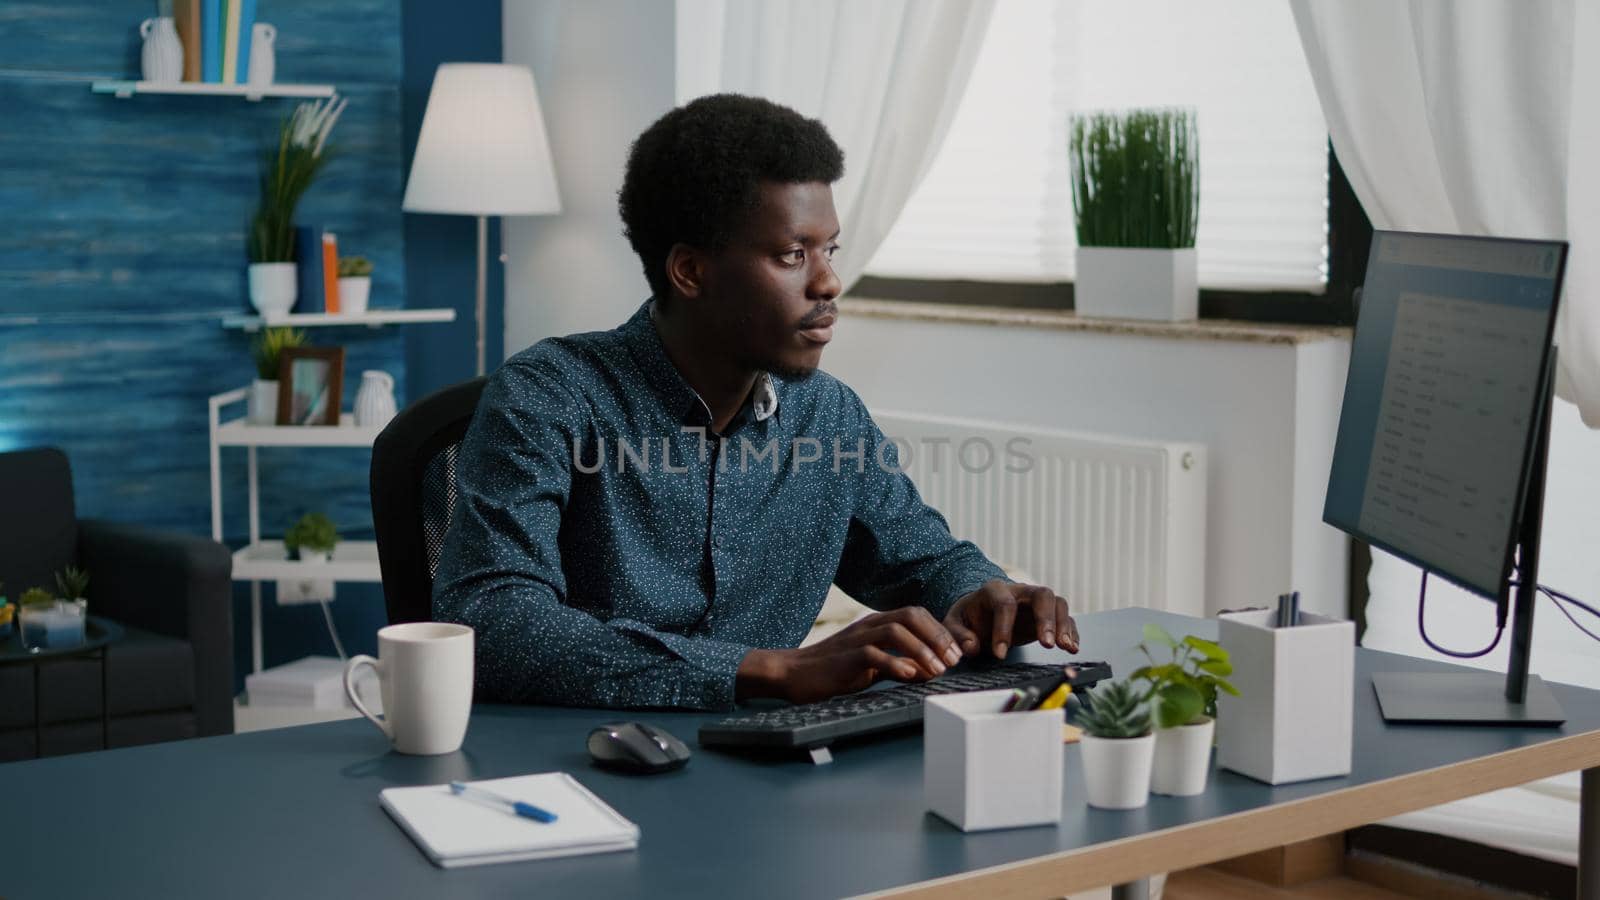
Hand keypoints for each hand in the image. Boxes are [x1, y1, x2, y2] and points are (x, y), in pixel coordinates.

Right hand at [736, 607, 964, 704]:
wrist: (793, 674)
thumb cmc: (834, 670)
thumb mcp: (871, 665)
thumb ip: (899, 664)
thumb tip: (929, 671)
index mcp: (876, 623)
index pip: (916, 614)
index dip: (939, 630)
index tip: (956, 653)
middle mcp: (868, 625)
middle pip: (911, 615)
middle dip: (937, 636)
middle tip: (953, 660)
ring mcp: (856, 638)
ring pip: (896, 631)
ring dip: (922, 650)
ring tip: (937, 670)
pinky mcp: (845, 657)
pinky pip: (873, 654)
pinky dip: (895, 664)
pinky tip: (910, 675)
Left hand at [943, 580, 1079, 658]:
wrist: (981, 613)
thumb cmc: (969, 617)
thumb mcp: (955, 623)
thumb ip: (958, 634)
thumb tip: (971, 646)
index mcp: (994, 590)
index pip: (1004, 604)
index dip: (1003, 629)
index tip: (1000, 654)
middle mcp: (1020, 591)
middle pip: (1042, 595)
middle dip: (1047, 619)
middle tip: (1047, 645)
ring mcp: (1036, 602)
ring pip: (1058, 603)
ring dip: (1064, 625)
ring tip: (1065, 647)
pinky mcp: (1048, 614)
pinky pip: (1066, 617)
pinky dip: (1071, 632)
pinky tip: (1072, 647)